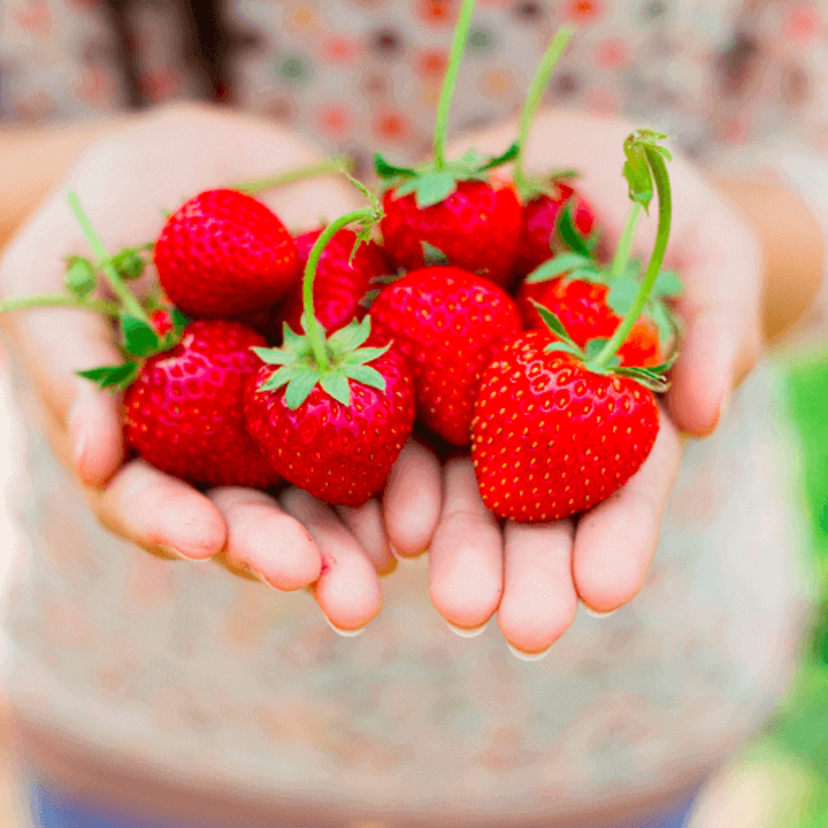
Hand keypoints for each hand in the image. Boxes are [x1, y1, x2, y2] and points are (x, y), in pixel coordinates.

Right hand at [0, 104, 441, 632]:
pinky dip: (412, 455)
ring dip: (365, 528)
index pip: (164, 504)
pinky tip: (433, 491)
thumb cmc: (99, 226)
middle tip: (335, 596)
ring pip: (335, 483)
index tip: (204, 539)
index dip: (179, 526)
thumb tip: (93, 459)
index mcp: (161, 443)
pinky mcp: (363, 362)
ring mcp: (304, 408)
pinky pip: (392, 412)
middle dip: (295, 554)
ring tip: (392, 563)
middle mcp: (237, 443)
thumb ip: (70, 371)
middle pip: (264, 513)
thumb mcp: (54, 289)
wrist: (194, 161)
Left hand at [425, 111, 761, 654]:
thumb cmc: (651, 208)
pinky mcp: (399, 347)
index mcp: (603, 405)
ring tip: (452, 604)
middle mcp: (526, 413)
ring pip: (450, 473)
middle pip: (528, 501)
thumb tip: (705, 416)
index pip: (617, 483)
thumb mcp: (704, 251)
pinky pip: (382, 407)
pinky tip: (381, 520)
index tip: (604, 592)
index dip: (615, 537)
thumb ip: (711, 324)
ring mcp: (458, 386)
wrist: (558, 165)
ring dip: (451, 540)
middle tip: (522, 630)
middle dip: (526, 568)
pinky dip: (382, 465)